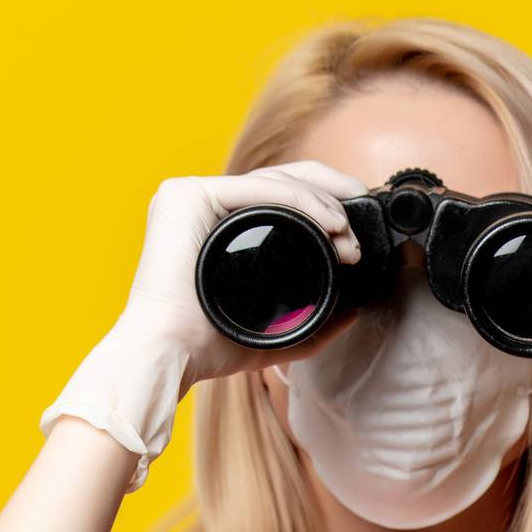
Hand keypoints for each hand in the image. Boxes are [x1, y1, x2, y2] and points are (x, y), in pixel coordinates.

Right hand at [40, 159, 371, 491]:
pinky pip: (260, 189)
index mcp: (220, 226)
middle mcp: (205, 204)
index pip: (280, 199)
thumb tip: (354, 312)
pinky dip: (303, 200)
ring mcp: (193, 195)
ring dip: (324, 204)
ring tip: (347, 239)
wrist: (170, 353)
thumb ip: (315, 325)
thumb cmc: (207, 346)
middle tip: (360, 223)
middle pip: (281, 178)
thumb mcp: (275, 332)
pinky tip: (330, 223)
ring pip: (276, 179)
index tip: (353, 241)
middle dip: (332, 192)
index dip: (324, 208)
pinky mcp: (187, 195)